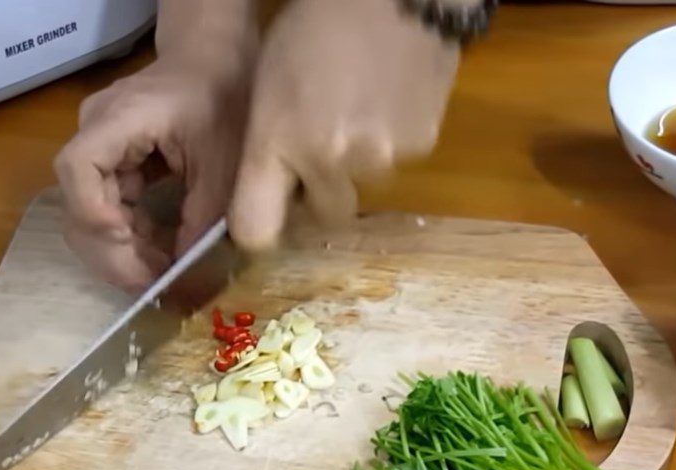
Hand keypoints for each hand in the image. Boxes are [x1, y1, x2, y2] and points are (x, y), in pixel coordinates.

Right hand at [54, 56, 251, 291]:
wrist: (213, 66)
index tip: (132, 247)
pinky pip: (109, 216)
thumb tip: (183, 274)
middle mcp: (95, 136)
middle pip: (78, 207)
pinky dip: (131, 243)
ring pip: (90, 220)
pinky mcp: (112, 171)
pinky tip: (161, 259)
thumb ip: (202, 219)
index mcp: (118, 120)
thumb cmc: (222, 101)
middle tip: (155, 286)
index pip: (78, 169)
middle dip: (114, 255)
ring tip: (161, 278)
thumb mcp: (223, 164)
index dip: (96, 216)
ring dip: (122, 256)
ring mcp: (100, 155)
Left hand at [229, 0, 460, 249]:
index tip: (267, 211)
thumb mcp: (267, 89)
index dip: (259, 227)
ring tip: (359, 110)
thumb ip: (264, 156)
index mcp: (277, 141)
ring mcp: (379, 158)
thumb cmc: (313, 31)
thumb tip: (268, 210)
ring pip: (363, 190)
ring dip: (358, 166)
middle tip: (323, 140)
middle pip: (323, 215)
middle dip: (320, 189)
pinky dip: (391, 145)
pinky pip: (397, 167)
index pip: (255, 231)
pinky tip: (389, 102)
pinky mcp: (420, 149)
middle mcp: (328, 161)